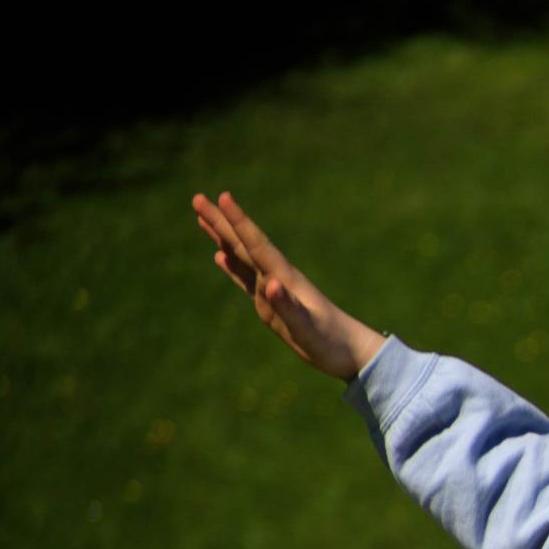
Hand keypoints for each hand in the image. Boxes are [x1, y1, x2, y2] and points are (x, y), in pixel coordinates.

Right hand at [192, 190, 384, 382]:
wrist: (351, 352)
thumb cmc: (332, 341)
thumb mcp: (307, 328)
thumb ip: (288, 306)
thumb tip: (270, 284)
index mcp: (285, 279)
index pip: (257, 244)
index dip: (239, 221)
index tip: (222, 197)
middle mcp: (277, 278)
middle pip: (243, 244)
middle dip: (221, 222)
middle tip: (197, 198)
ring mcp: (273, 290)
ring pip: (241, 256)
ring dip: (222, 238)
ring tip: (202, 218)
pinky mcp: (271, 304)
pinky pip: (245, 278)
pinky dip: (231, 266)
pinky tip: (220, 256)